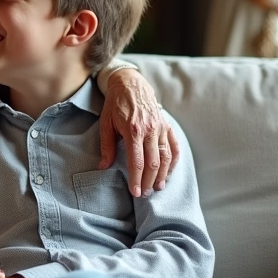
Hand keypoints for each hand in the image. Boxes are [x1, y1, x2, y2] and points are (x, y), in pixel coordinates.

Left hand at [99, 68, 180, 196]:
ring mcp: (160, 127)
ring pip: (166, 156)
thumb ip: (106, 147)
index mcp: (133, 130)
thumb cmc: (115, 104)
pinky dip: (173, 160)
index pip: (137, 162)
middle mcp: (150, 130)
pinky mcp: (166, 125)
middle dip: (149, 181)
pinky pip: (174, 145)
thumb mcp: (106, 124)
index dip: (136, 179)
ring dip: (163, 174)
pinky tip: (169, 171)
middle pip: (153, 163)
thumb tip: (103, 167)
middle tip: (145, 194)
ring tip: (158, 187)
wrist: (130, 83)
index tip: (135, 192)